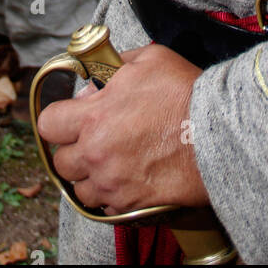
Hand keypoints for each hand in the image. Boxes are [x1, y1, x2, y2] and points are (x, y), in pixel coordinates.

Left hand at [37, 44, 208, 213]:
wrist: (218, 134)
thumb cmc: (185, 94)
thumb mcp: (149, 60)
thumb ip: (114, 66)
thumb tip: (96, 82)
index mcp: (94, 117)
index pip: (49, 124)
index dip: (59, 120)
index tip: (71, 118)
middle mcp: (96, 154)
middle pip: (61, 162)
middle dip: (74, 150)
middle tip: (93, 140)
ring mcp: (112, 183)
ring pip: (80, 190)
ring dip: (90, 177)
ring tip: (109, 163)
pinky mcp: (130, 205)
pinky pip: (106, 207)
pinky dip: (112, 195)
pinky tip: (128, 178)